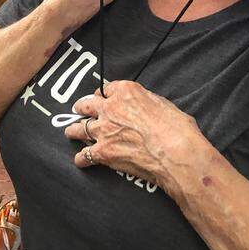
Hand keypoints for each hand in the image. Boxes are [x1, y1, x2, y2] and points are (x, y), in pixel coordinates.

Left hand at [64, 82, 205, 190]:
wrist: (175, 153)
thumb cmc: (177, 128)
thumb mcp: (163, 104)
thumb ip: (147, 102)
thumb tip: (145, 108)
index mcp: (126, 92)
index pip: (107, 89)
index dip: (105, 95)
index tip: (103, 98)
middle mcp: (110, 108)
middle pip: (87, 104)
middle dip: (82, 107)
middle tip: (79, 109)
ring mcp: (104, 130)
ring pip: (79, 128)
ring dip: (74, 130)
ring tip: (71, 132)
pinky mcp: (103, 152)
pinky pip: (84, 155)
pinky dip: (82, 159)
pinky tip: (81, 160)